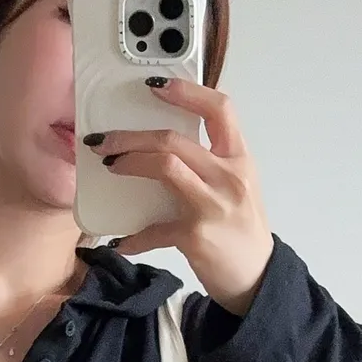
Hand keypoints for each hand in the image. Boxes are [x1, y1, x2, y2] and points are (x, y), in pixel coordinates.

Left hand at [83, 76, 274, 315]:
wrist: (256, 277)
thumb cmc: (241, 229)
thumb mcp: (236, 186)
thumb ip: (211, 162)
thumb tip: (166, 143)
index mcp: (239, 159)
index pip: (220, 109)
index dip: (187, 91)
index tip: (156, 85)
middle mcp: (229, 177)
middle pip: (176, 140)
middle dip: (132, 136)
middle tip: (105, 140)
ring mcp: (213, 205)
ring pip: (166, 166)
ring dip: (129, 162)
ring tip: (110, 165)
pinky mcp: (195, 236)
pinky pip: (155, 230)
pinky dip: (134, 237)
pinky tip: (121, 242)